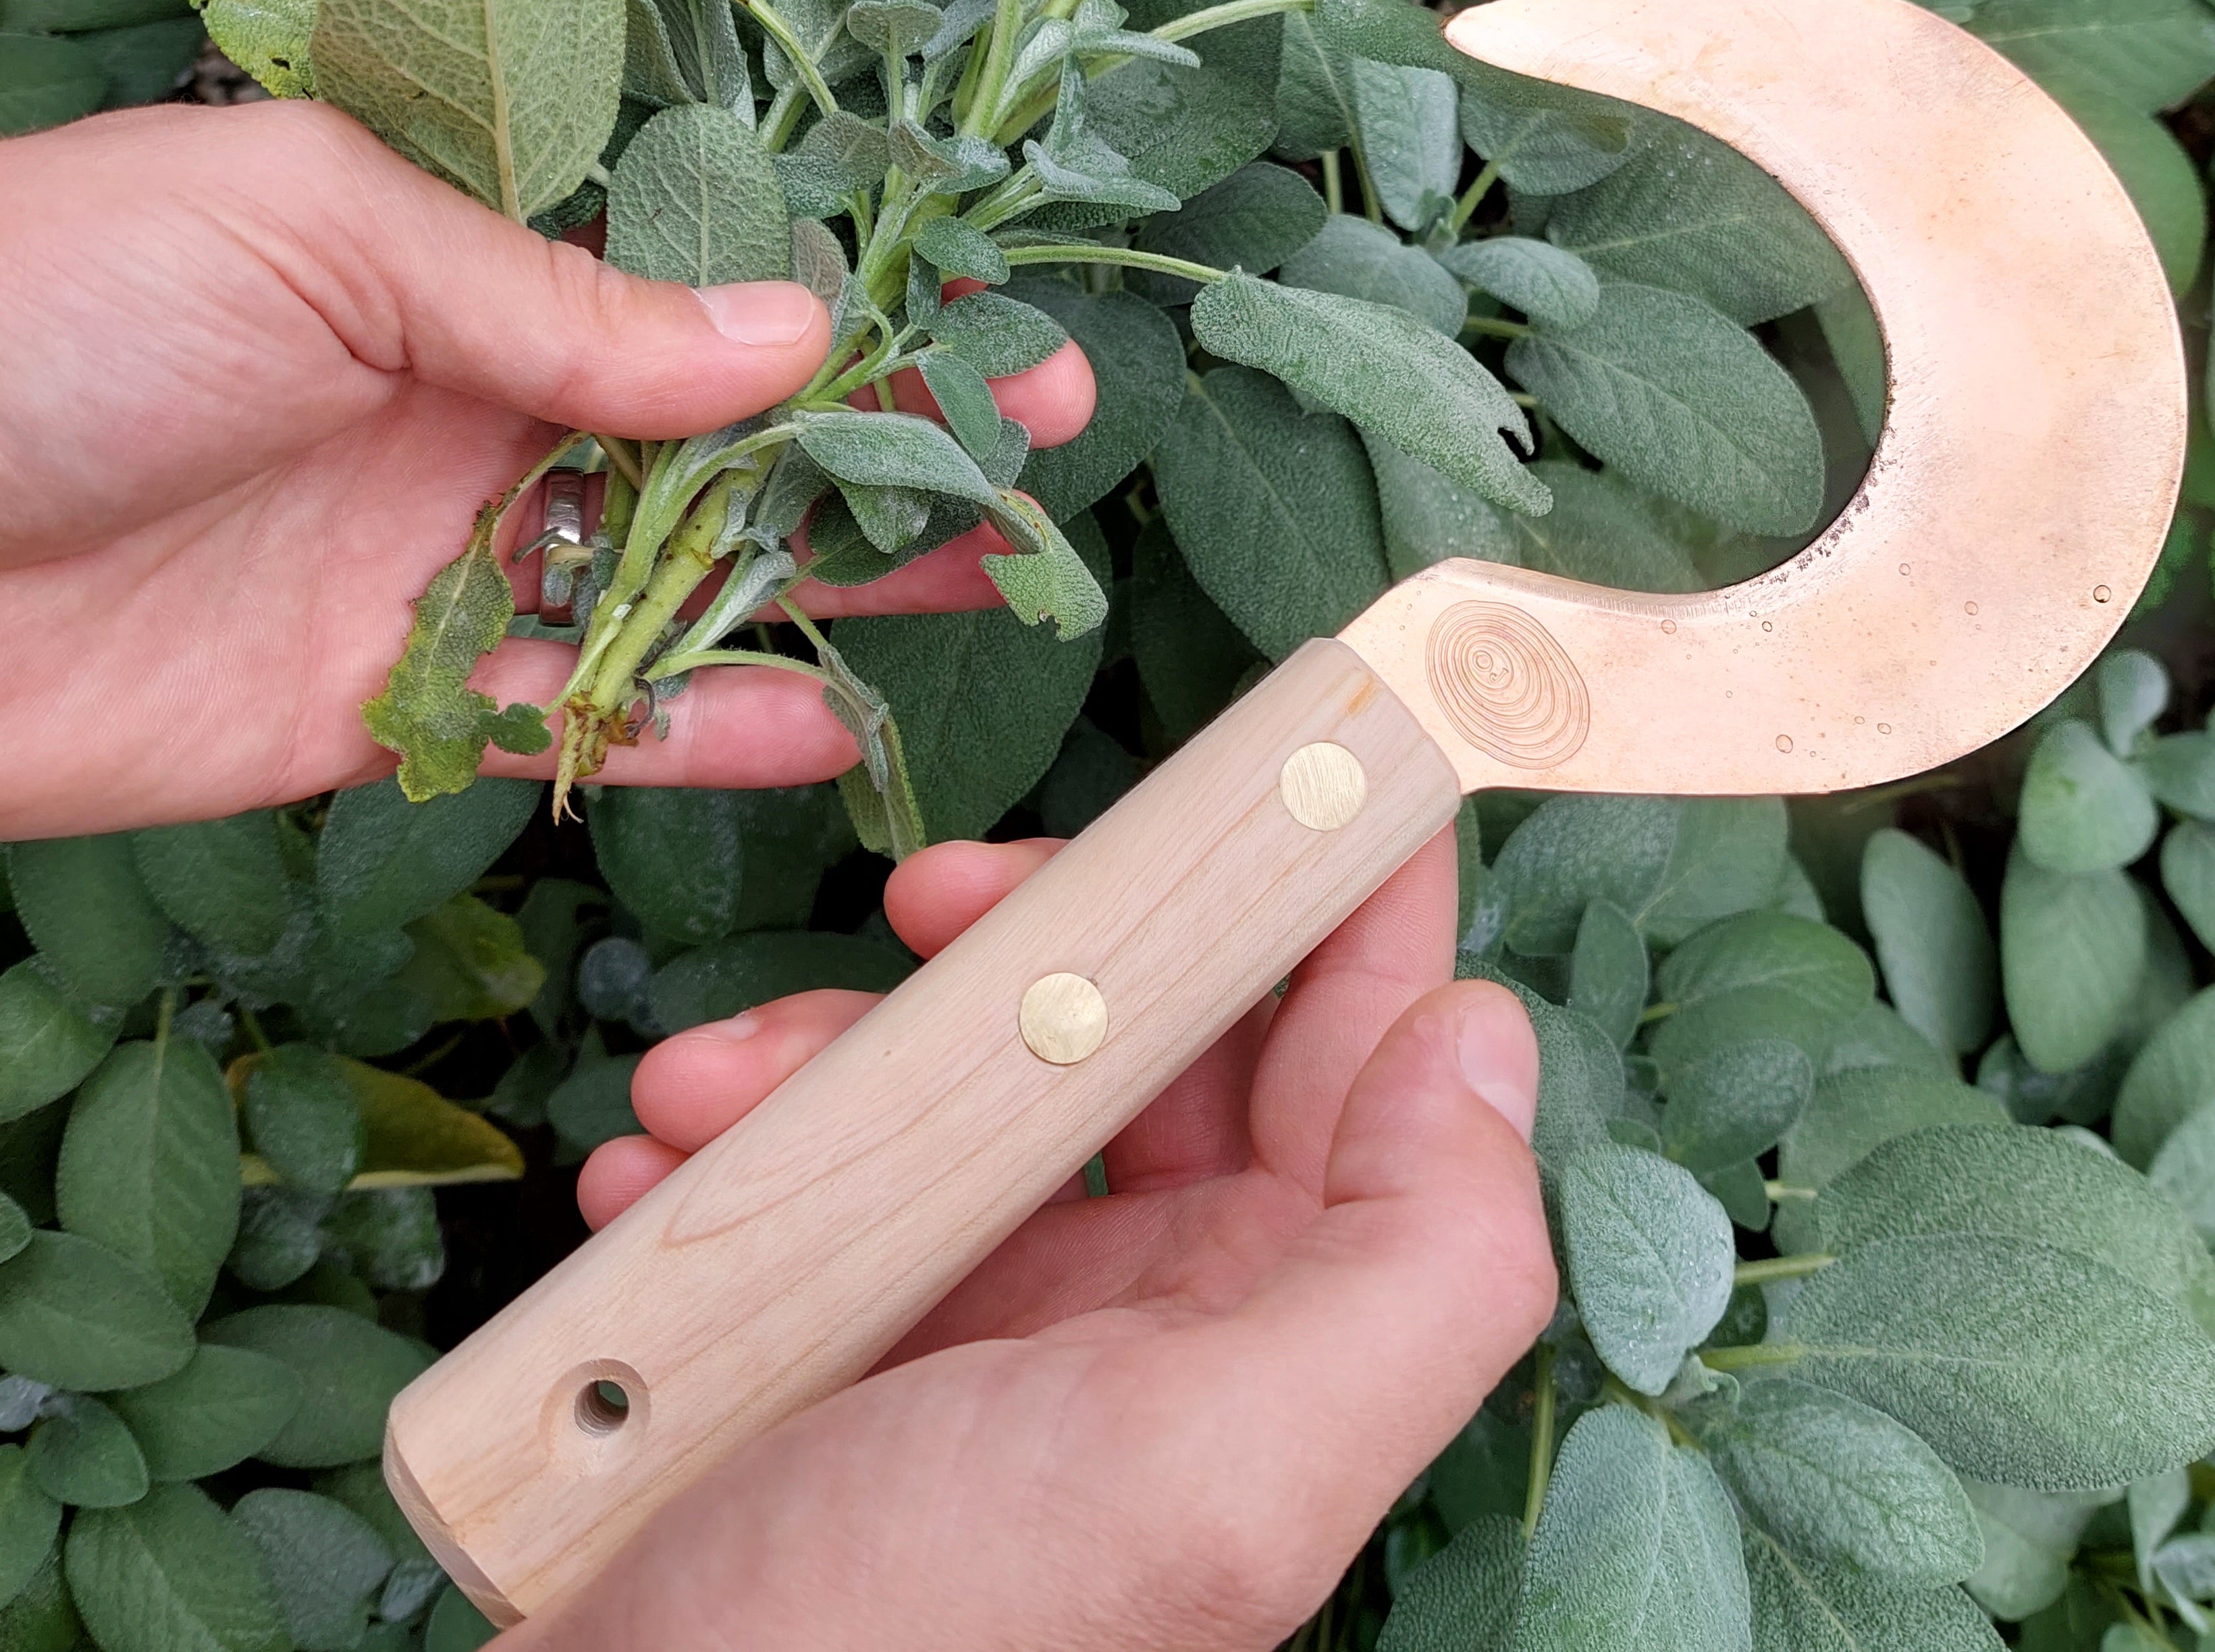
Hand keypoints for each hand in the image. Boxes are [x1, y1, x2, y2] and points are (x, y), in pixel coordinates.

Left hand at [0, 102, 1092, 837]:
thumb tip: (788, 333)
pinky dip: (697, 729)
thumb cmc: (45, 309)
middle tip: (1041, 442)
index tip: (989, 311)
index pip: (697, 265)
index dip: (852, 287)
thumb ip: (557, 297)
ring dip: (832, 575)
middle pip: (724, 424)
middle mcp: (468, 397)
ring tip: (989, 574)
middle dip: (884, 430)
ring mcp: (440, 556)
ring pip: (681, 571)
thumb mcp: (314, 228)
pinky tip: (821, 725)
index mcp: (450, 249)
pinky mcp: (391, 706)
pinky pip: (579, 718)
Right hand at [539, 829, 1552, 1651]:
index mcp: (1284, 1320)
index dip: (1342, 875)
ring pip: (968, 1066)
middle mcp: (1162, 1307)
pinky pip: (830, 1153)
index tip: (1298, 732)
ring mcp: (1000, 1313)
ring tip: (710, 1092)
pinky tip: (656, 1174)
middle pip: (1149, 1018)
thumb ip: (1411, 1269)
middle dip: (1043, 936)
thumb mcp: (1217, 1476)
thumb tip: (1480, 1029)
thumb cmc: (916, 1649)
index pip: (1359, 1036)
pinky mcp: (857, 1325)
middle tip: (931, 899)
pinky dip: (746, 1132)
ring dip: (839, 1040)